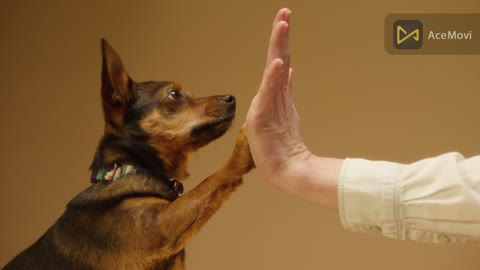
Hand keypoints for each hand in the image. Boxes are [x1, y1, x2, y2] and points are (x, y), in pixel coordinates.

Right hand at [246, 8, 308, 191]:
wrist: (284, 168)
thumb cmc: (283, 144)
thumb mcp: (287, 111)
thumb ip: (285, 89)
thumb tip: (289, 69)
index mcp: (276, 94)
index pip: (280, 61)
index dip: (282, 40)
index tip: (285, 18)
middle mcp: (268, 96)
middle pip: (275, 60)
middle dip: (279, 35)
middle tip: (284, 13)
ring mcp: (265, 106)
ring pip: (273, 71)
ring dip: (277, 48)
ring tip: (281, 26)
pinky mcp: (263, 118)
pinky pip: (270, 94)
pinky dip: (274, 77)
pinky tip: (278, 63)